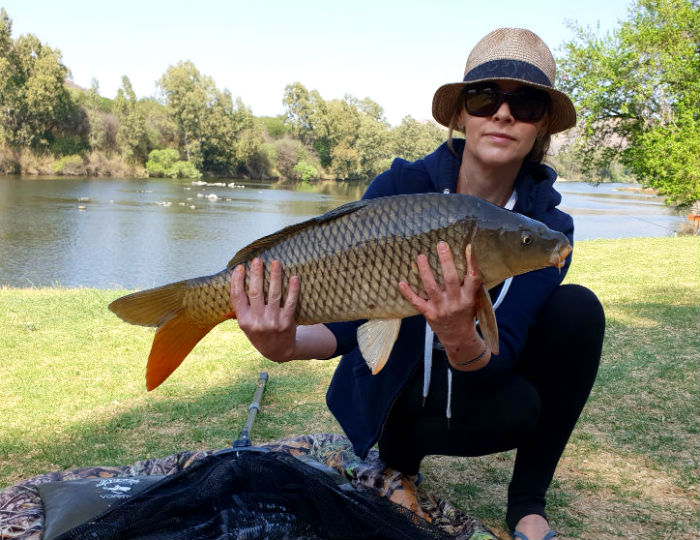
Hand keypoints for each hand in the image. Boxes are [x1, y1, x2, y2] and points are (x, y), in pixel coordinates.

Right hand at [230, 258, 299, 362]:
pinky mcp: (287, 322)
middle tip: (257, 260)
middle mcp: (257, 321)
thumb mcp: (245, 325)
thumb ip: (240, 308)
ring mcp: (273, 322)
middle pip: (255, 293)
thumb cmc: (259, 333)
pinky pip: (291, 303)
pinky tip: (294, 278)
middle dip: (256, 274)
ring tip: (276, 263)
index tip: (240, 267)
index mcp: (243, 320)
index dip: (237, 281)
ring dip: (275, 276)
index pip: (237, 297)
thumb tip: (233, 283)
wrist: (278, 351)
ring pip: (274, 295)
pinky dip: (293, 290)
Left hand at [398, 242, 486, 365]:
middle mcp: (455, 303)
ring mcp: (441, 309)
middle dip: (446, 261)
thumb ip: (470, 284)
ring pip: (431, 287)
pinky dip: (408, 293)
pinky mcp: (429, 314)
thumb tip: (467, 256)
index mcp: (469, 298)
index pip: (473, 278)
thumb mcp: (474, 300)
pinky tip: (401, 283)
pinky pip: (417, 302)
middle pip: (450, 279)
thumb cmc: (466, 314)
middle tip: (441, 245)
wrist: (459, 339)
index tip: (468, 248)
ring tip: (420, 257)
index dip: (472, 263)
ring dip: (425, 271)